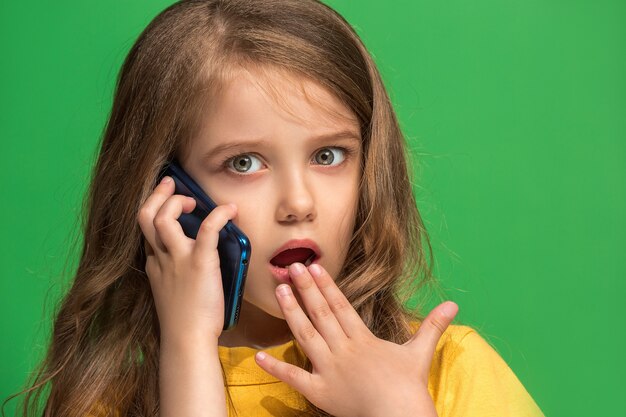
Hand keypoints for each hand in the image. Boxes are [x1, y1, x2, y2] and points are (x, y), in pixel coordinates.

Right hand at [137, 175, 237, 341]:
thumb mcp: (171, 292)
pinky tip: (229, 210)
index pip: (146, 230)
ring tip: (193, 200)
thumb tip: (194, 259)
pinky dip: (218, 215)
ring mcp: (178, 259)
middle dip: (156, 196)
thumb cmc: (186, 321)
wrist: (188, 339)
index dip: (153, 210)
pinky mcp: (199, 263)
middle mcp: (161, 258)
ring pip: (164, 218)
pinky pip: (207, 230)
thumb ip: (175, 272)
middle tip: (170, 185)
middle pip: (145, 217)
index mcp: (155, 265)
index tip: (164, 201)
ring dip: (177, 201)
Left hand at [254, 262, 457, 416]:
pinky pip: (294, 377)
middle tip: (289, 268)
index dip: (326, 285)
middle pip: (320, 314)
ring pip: (306, 336)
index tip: (313, 266)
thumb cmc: (409, 387)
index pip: (340, 305)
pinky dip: (276, 368)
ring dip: (291, 313)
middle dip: (305, 289)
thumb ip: (432, 326)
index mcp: (363, 339)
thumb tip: (454, 304)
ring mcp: (329, 370)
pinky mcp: (320, 392)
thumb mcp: (420, 353)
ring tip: (279, 292)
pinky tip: (258, 356)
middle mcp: (343, 349)